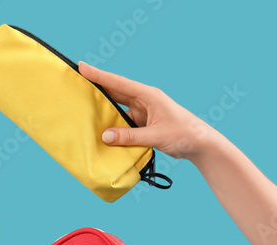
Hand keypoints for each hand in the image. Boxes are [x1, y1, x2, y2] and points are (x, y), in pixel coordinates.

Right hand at [76, 61, 219, 161]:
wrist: (199, 144)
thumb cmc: (183, 134)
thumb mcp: (155, 136)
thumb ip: (129, 137)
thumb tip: (105, 136)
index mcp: (149, 95)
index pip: (119, 83)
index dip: (99, 75)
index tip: (82, 67)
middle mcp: (144, 101)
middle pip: (116, 91)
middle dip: (97, 87)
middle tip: (76, 82)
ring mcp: (143, 112)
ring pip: (118, 108)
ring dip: (103, 108)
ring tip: (83, 106)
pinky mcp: (143, 124)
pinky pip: (123, 123)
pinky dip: (112, 125)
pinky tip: (101, 129)